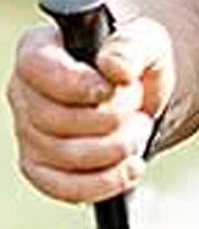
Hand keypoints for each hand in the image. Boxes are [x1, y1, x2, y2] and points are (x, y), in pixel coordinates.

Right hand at [8, 14, 174, 202]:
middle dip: (110, 119)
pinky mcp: (42, 167)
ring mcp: (28, 132)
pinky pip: (62, 187)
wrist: (139, 95)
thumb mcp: (144, 41)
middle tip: (138, 110)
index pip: (37, 68)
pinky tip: (131, 167)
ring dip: (115, 148)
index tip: (112, 88)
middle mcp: (24, 92)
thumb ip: (131, 47)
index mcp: (39, 51)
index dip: (76, 84)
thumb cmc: (132, 62)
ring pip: (62, 155)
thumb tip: (114, 67)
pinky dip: (104, 182)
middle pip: (53, 119)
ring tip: (139, 130)